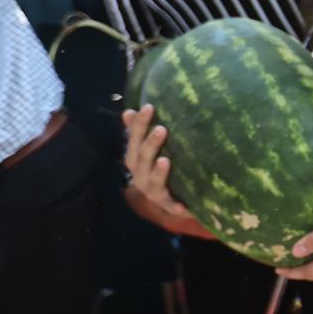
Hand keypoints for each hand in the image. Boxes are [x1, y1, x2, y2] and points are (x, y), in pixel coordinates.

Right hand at [121, 105, 212, 237]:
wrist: (171, 201)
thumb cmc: (160, 169)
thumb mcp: (150, 150)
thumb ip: (141, 131)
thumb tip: (129, 111)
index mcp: (136, 159)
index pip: (134, 140)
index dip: (139, 124)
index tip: (149, 107)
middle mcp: (140, 175)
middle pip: (141, 158)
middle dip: (150, 144)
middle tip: (162, 129)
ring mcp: (151, 191)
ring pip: (152, 181)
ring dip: (157, 171)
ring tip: (165, 160)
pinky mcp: (167, 205)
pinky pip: (169, 205)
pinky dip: (174, 205)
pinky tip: (182, 206)